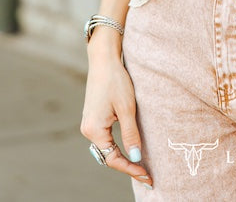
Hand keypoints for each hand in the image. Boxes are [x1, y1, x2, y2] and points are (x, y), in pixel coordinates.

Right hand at [80, 49, 151, 188]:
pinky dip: (118, 146)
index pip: (113, 159)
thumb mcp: (127, 108)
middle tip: (147, 176)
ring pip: (107, 148)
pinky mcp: (94, 117)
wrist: (104, 59)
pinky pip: (106, 138)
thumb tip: (136, 158)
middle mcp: (88, 130)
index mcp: (94, 130)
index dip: (130, 169)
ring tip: (140, 166)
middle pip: (108, 156)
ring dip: (123, 157)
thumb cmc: (116, 80)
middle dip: (127, 166)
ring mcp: (90, 123)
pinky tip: (129, 149)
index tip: (147, 176)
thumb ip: (131, 134)